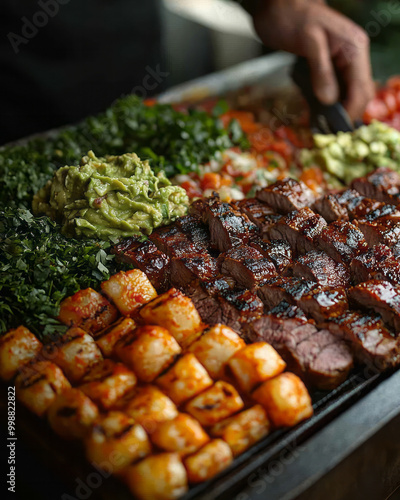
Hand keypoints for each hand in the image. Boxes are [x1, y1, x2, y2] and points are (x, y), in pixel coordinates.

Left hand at [252, 0, 374, 119]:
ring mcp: (341, 62)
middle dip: (346, 114)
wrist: (278, 5)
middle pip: (358, 94)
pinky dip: (327, 104)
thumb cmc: (292, 17)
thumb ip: (320, 70)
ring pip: (347, 94)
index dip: (350, 111)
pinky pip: (334, 90)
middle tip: (327, 133)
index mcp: (354, 48)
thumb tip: (329, 100)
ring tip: (321, 128)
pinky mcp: (328, 67)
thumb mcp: (308, 41)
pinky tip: (316, 115)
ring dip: (336, 112)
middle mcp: (352, 56)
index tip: (334, 130)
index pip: (361, 88)